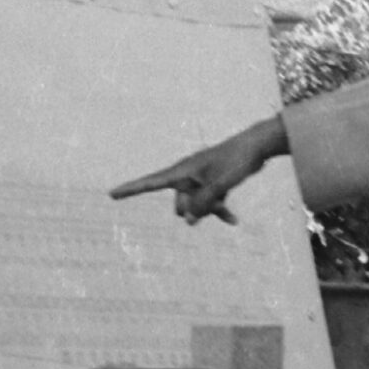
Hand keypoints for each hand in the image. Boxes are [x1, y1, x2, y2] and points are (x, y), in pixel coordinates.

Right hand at [110, 115, 289, 223]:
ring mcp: (200, 182)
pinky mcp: (213, 186)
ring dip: (209, 211)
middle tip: (214, 198)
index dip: (130, 190)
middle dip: (194, 210)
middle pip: (180, 205)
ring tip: (227, 210)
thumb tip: (188, 221)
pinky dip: (219, 211)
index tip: (111, 195)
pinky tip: (234, 221)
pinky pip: (210, 205)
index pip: (150, 183)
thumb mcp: (219, 186)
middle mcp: (187, 177)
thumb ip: (202, 205)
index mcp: (181, 171)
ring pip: (196, 208)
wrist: (257, 147)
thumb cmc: (236, 161)